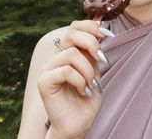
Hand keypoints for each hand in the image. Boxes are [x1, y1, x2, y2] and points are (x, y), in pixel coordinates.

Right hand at [37, 19, 107, 138]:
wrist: (78, 125)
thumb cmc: (87, 99)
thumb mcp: (95, 70)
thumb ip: (93, 52)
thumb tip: (101, 28)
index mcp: (66, 52)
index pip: (74, 27)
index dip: (90, 26)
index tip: (107, 35)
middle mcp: (55, 58)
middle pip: (70, 34)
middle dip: (91, 43)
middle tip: (101, 59)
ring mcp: (47, 69)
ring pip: (71, 54)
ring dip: (88, 70)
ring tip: (91, 84)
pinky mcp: (43, 82)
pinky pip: (66, 71)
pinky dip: (80, 81)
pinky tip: (83, 91)